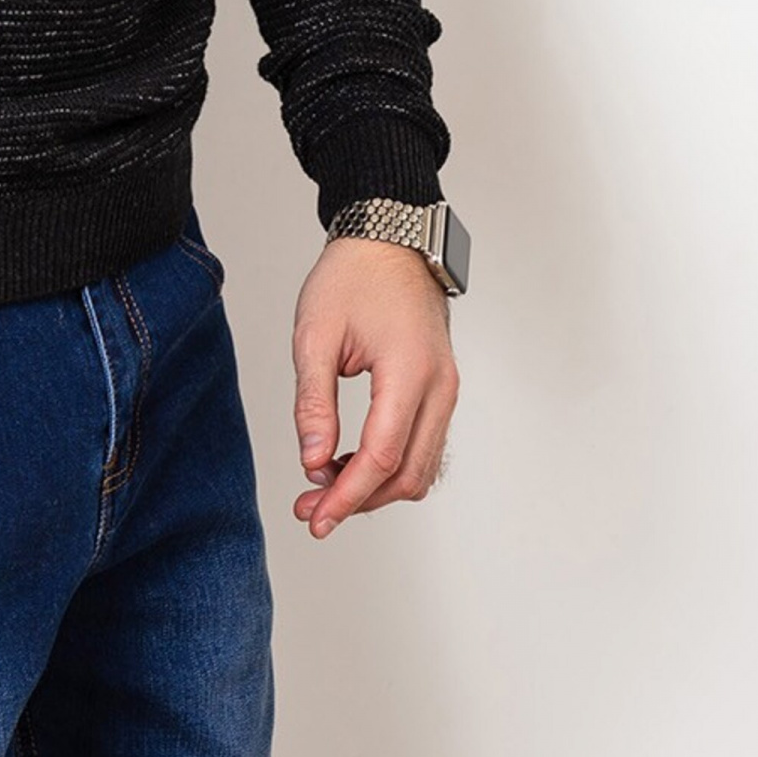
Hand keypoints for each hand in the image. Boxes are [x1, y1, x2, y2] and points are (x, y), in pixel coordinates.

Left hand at [291, 235, 457, 537]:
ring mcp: (446, 389)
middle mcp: (440, 386)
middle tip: (310, 507)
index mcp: (410, 371)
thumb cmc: (352, 277)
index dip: (347, 494)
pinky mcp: (440, 389)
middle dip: (359, 500)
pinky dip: (390, 465)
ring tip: (324, 486)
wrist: (389, 240)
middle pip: (408, 475)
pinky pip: (423, 445)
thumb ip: (314, 401)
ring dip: (375, 487)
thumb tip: (312, 461)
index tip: (315, 516)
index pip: (382, 456)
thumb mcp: (316, 334)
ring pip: (420, 467)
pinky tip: (350, 462)